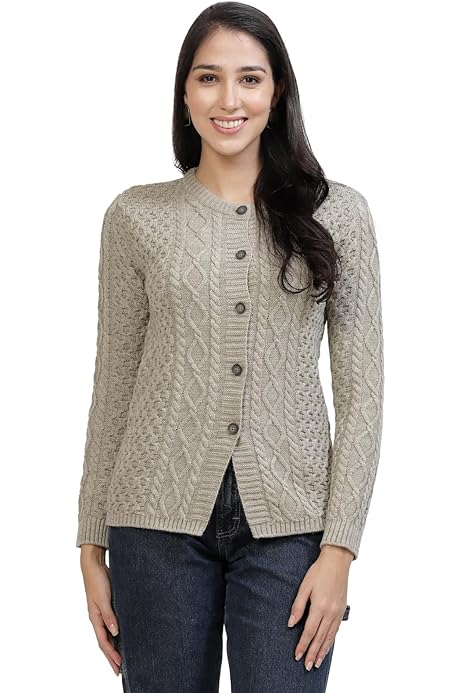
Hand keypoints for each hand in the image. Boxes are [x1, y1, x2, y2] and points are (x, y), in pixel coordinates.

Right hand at [80, 545, 121, 676]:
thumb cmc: (97, 580)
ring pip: (108, 635)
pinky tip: (121, 637)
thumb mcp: (103, 599)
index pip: (104, 642)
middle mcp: (98, 618)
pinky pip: (111, 624)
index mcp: (95, 618)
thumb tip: (115, 633)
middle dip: (111, 657)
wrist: (94, 565)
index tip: (119, 666)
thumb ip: (109, 616)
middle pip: (105, 642)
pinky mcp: (107, 606)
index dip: (111, 655)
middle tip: (118, 671)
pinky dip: (115, 634)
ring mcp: (102, 613)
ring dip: (113, 647)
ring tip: (120, 659)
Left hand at [288, 545, 352, 669]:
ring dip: (323, 651)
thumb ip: (298, 606)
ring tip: (316, 663)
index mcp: (319, 606)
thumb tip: (291, 624)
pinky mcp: (342, 610)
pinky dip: (331, 641)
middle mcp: (330, 612)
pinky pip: (336, 630)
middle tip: (307, 666)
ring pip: (330, 637)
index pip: (309, 631)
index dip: (303, 645)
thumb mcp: (304, 586)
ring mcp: (338, 612)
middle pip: (320, 638)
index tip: (297, 655)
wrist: (337, 561)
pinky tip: (327, 647)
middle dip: (312, 653)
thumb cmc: (319, 571)